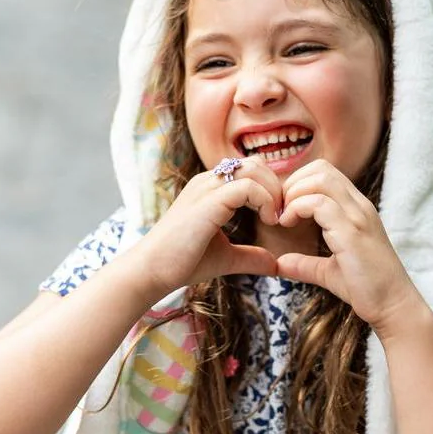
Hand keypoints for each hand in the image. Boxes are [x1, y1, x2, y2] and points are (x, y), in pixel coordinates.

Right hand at [137, 157, 281, 296]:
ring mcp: (206, 188)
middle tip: (280, 216)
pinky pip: (247, 186)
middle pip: (255, 163)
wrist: (152, 270)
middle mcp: (208, 181)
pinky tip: (268, 221)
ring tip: (274, 219)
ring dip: (273, 192)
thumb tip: (275, 264)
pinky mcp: (208, 201)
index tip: (276, 218)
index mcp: (210, 188)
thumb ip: (250, 257)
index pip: (250, 169)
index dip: (270, 188)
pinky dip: (265, 201)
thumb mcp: (226, 257)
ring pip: (253, 168)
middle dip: (276, 187)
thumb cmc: (182, 262)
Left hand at [275, 160, 418, 331]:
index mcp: (356, 209)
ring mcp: (358, 216)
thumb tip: (280, 264)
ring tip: (284, 218)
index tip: (284, 209)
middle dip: (292, 184)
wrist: (394, 306)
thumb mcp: (328, 271)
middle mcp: (359, 206)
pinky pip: (319, 204)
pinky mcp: (352, 233)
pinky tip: (288, 225)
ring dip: (294, 194)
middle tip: (280, 211)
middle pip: (321, 168)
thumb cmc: (366, 288)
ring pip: (320, 179)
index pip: (325, 172)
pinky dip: (297, 208)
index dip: (298, 184)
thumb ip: (305, 263)